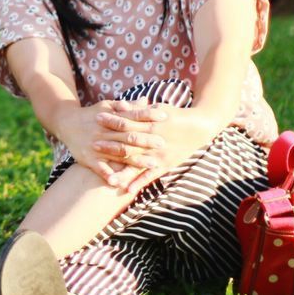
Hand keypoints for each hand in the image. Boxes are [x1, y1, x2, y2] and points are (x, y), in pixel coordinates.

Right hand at [54, 100, 165, 186]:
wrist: (66, 123)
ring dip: (136, 160)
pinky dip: (109, 175)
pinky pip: (100, 168)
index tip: (164, 117)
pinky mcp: (88, 158)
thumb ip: (126, 106)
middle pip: (128, 136)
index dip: (147, 115)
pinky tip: (120, 182)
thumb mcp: (107, 106)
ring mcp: (96, 145)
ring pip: (119, 153)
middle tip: (163, 143)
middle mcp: (104, 131)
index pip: (132, 115)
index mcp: (110, 117)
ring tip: (153, 164)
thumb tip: (146, 100)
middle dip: (146, 140)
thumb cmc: (92, 115)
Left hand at [94, 102, 218, 192]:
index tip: (97, 119)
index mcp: (151, 124)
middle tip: (93, 146)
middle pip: (128, 144)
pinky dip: (140, 182)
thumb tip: (121, 104)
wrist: (200, 127)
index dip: (112, 121)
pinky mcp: (166, 164)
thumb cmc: (176, 115)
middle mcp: (154, 141)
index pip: (127, 122)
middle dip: (111, 145)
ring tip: (108, 178)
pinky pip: (151, 176)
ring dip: (123, 171)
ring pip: (137, 164)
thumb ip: (139, 109)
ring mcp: (159, 155)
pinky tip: (128, 190)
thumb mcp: (158, 108)